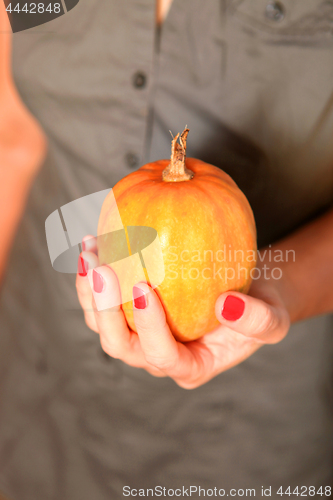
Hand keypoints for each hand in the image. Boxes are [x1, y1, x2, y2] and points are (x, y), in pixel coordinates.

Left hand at [76, 236, 289, 388]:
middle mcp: (158, 356)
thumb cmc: (259, 308)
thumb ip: (257, 320)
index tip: (144, 285)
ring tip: (89, 251)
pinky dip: (94, 276)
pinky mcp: (131, 314)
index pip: (163, 356)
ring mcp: (141, 336)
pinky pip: (103, 300)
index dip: (149, 327)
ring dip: (90, 290)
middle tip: (100, 268)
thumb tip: (225, 307)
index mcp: (190, 366)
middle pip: (120, 346)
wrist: (244, 292)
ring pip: (101, 324)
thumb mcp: (272, 317)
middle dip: (104, 310)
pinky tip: (95, 242)